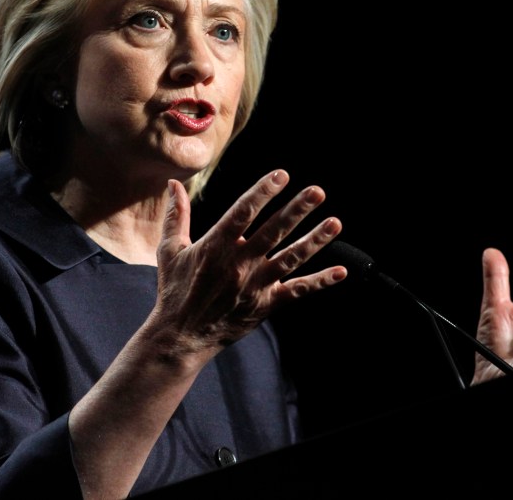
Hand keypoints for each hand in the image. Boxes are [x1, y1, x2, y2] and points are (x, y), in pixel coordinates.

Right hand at [153, 169, 345, 352]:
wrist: (181, 338)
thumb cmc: (175, 291)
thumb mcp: (171, 251)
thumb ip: (176, 215)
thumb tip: (173, 183)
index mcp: (215, 247)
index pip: (242, 213)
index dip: (262, 193)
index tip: (281, 174)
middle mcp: (238, 264)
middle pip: (273, 232)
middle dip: (296, 210)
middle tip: (317, 192)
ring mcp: (255, 286)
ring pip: (290, 259)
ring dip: (314, 240)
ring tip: (335, 223)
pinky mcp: (266, 305)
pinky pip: (297, 291)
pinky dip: (320, 282)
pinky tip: (341, 271)